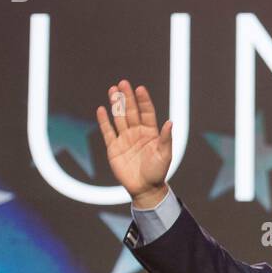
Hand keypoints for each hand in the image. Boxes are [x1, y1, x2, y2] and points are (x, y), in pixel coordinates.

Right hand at [96, 79, 173, 207]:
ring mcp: (125, 139)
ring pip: (119, 118)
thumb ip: (165, 138)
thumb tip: (169, 122)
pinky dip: (104, 121)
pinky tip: (101, 109)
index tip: (140, 89)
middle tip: (123, 83)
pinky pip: (108, 132)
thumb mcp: (165, 155)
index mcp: (151, 132)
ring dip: (116, 105)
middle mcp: (137, 132)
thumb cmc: (158, 172)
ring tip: (112, 90)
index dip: (143, 101)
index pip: (147, 112)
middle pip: (131, 111)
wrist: (145, 188)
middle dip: (127, 97)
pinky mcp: (114, 148)